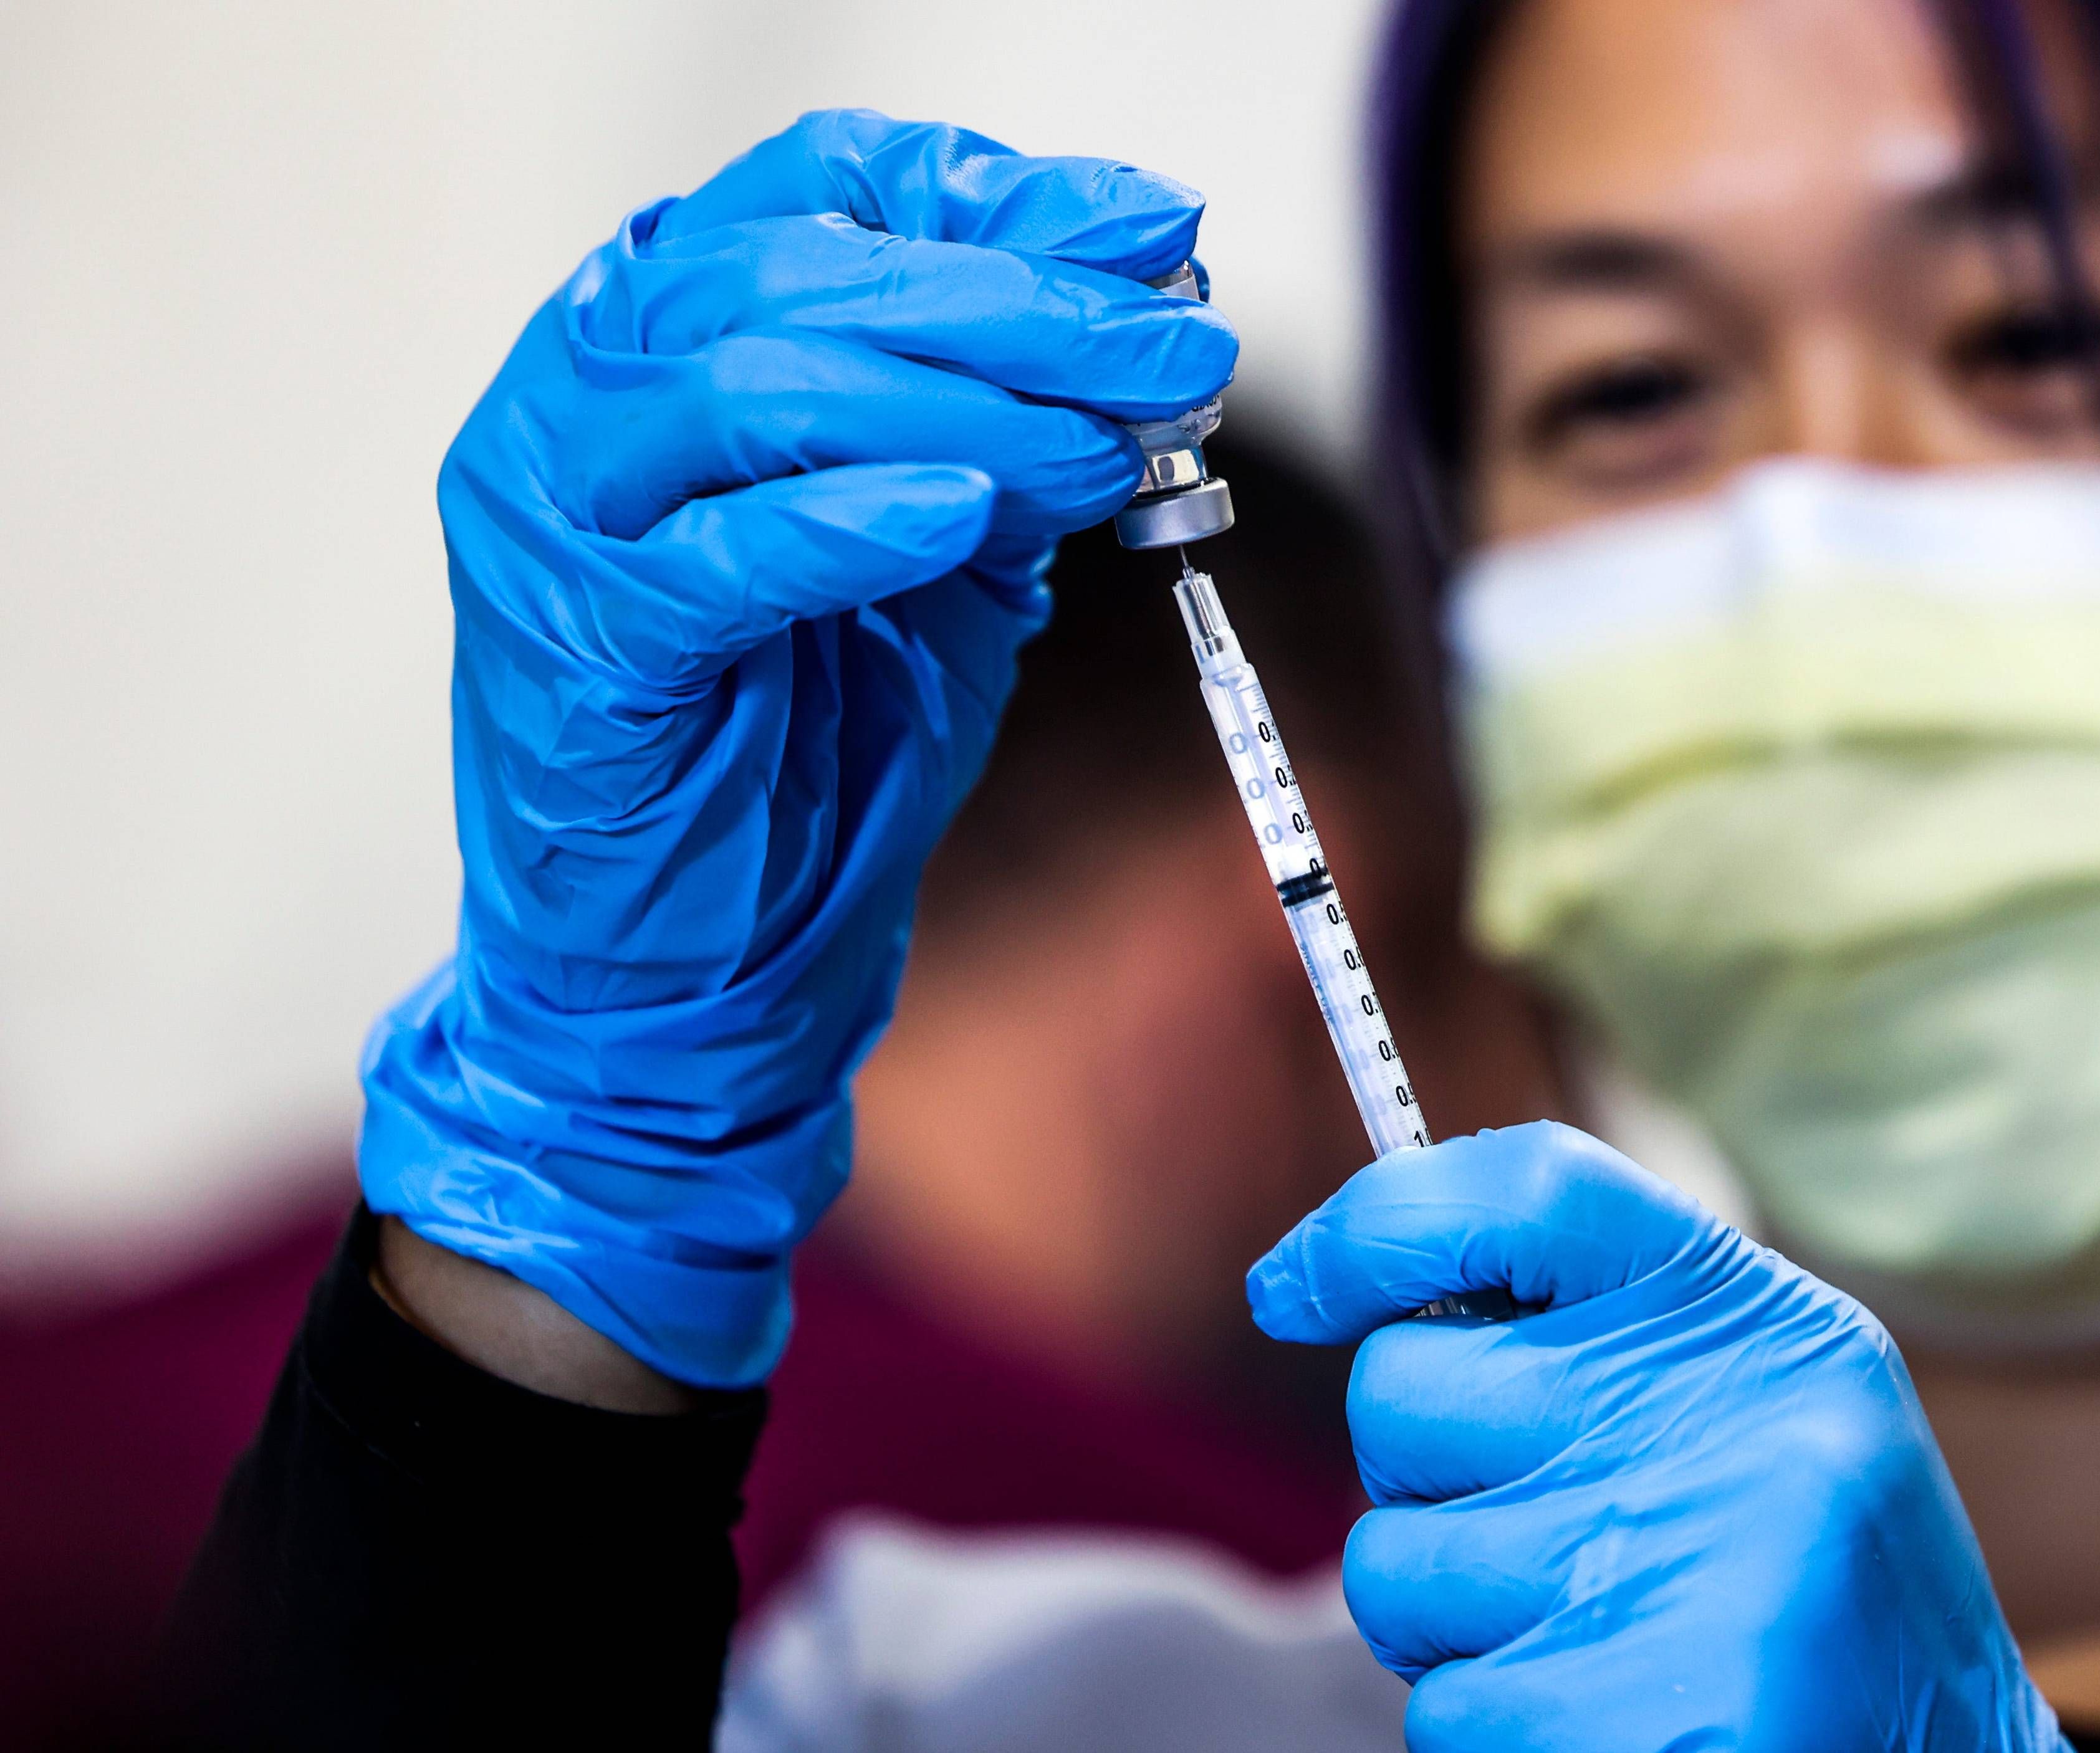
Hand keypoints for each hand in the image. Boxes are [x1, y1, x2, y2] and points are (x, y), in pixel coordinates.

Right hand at [361, 109, 1235, 1387]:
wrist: (700, 968)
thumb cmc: (814, 752)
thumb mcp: (946, 558)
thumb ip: (1016, 431)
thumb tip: (1150, 313)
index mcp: (667, 331)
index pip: (824, 187)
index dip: (1000, 196)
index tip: (1156, 231)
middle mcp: (583, 389)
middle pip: (801, 274)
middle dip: (1019, 305)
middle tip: (1175, 345)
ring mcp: (551, 512)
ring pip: (755, 390)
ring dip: (963, 408)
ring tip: (1105, 449)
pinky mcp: (571, 647)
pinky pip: (713, 560)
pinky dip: (847, 526)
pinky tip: (968, 516)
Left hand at [1248, 1123, 2066, 1751]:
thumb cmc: (1816, 1576)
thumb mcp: (1754, 1402)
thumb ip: (1590, 1331)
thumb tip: (1311, 1283)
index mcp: (1760, 1327)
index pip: (1529, 1187)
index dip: (1379, 1223)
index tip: (1298, 1288)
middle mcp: (1728, 1427)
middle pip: (1403, 1395)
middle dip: (1426, 1476)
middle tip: (1541, 1527)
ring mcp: (1687, 1576)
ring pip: (1394, 1573)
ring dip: (1453, 1622)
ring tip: (1592, 1635)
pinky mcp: (1646, 1723)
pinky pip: (1444, 1712)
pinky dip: (1498, 1728)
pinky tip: (1606, 1718)